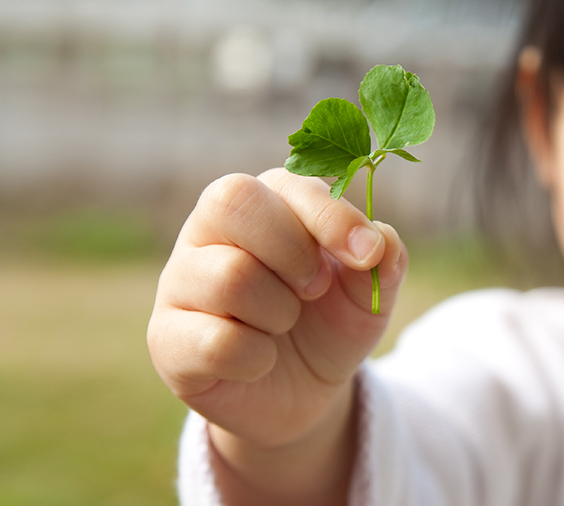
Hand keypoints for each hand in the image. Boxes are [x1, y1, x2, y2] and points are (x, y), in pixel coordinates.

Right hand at [147, 168, 406, 498]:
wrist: (304, 394)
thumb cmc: (330, 324)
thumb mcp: (369, 293)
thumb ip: (383, 260)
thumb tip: (381, 242)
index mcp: (264, 202)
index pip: (283, 182)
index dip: (329, 215)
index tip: (366, 254)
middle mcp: (210, 230)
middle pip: (234, 201)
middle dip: (294, 250)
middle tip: (316, 289)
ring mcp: (180, 282)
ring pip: (230, 276)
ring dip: (280, 311)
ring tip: (284, 325)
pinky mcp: (166, 339)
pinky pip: (216, 342)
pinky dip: (257, 358)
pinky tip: (260, 360)